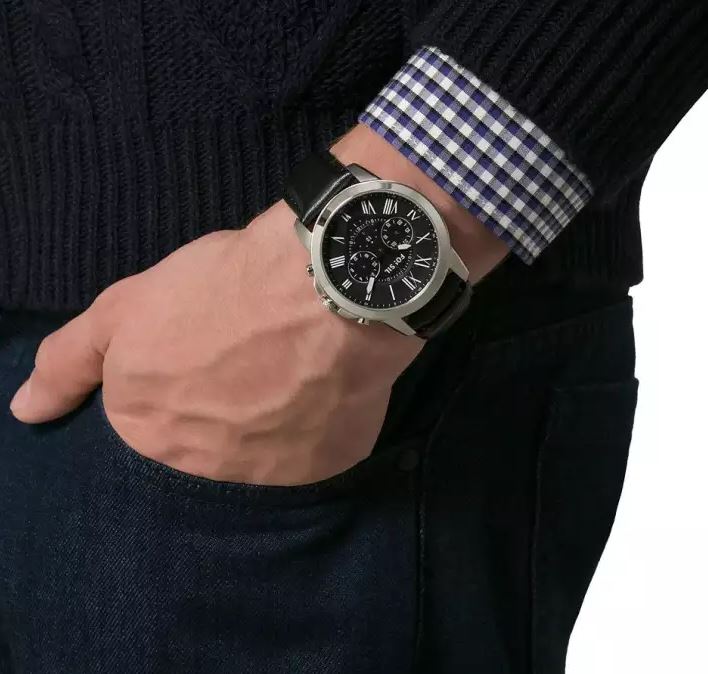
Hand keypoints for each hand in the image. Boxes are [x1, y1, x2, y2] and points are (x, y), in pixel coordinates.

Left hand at [10, 125, 507, 485]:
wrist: (322, 289)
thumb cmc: (220, 290)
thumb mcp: (125, 308)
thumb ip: (69, 362)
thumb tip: (26, 413)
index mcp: (149, 431)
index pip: (154, 422)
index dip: (182, 378)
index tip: (207, 348)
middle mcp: (204, 469)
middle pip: (209, 443)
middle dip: (224, 404)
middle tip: (252, 354)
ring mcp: (271, 475)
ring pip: (265, 453)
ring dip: (273, 419)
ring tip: (293, 367)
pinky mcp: (329, 467)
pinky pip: (316, 452)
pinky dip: (318, 423)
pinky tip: (325, 384)